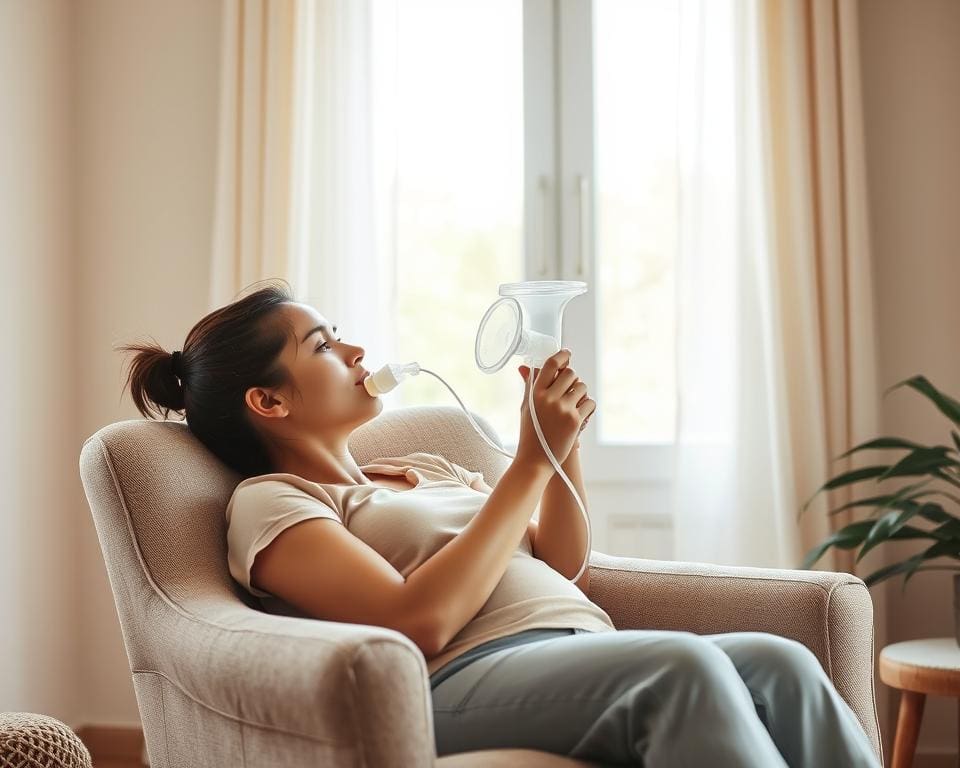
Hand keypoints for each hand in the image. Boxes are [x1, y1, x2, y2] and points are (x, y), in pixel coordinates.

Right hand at [515, 349, 595, 470]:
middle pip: (570, 373)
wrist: (536, 460)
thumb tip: (524, 366)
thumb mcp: (526, 408)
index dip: (562, 356)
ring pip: (582, 387)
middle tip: (570, 388)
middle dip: (573, 378)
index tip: (567, 354)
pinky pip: (590, 403)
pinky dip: (588, 408)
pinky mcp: (575, 420)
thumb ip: (529, 385)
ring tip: (574, 405)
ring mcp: (563, 409)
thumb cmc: (530, 433)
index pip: (550, 365)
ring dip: (581, 393)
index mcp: (535, 393)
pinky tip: (581, 415)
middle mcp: (548, 398)